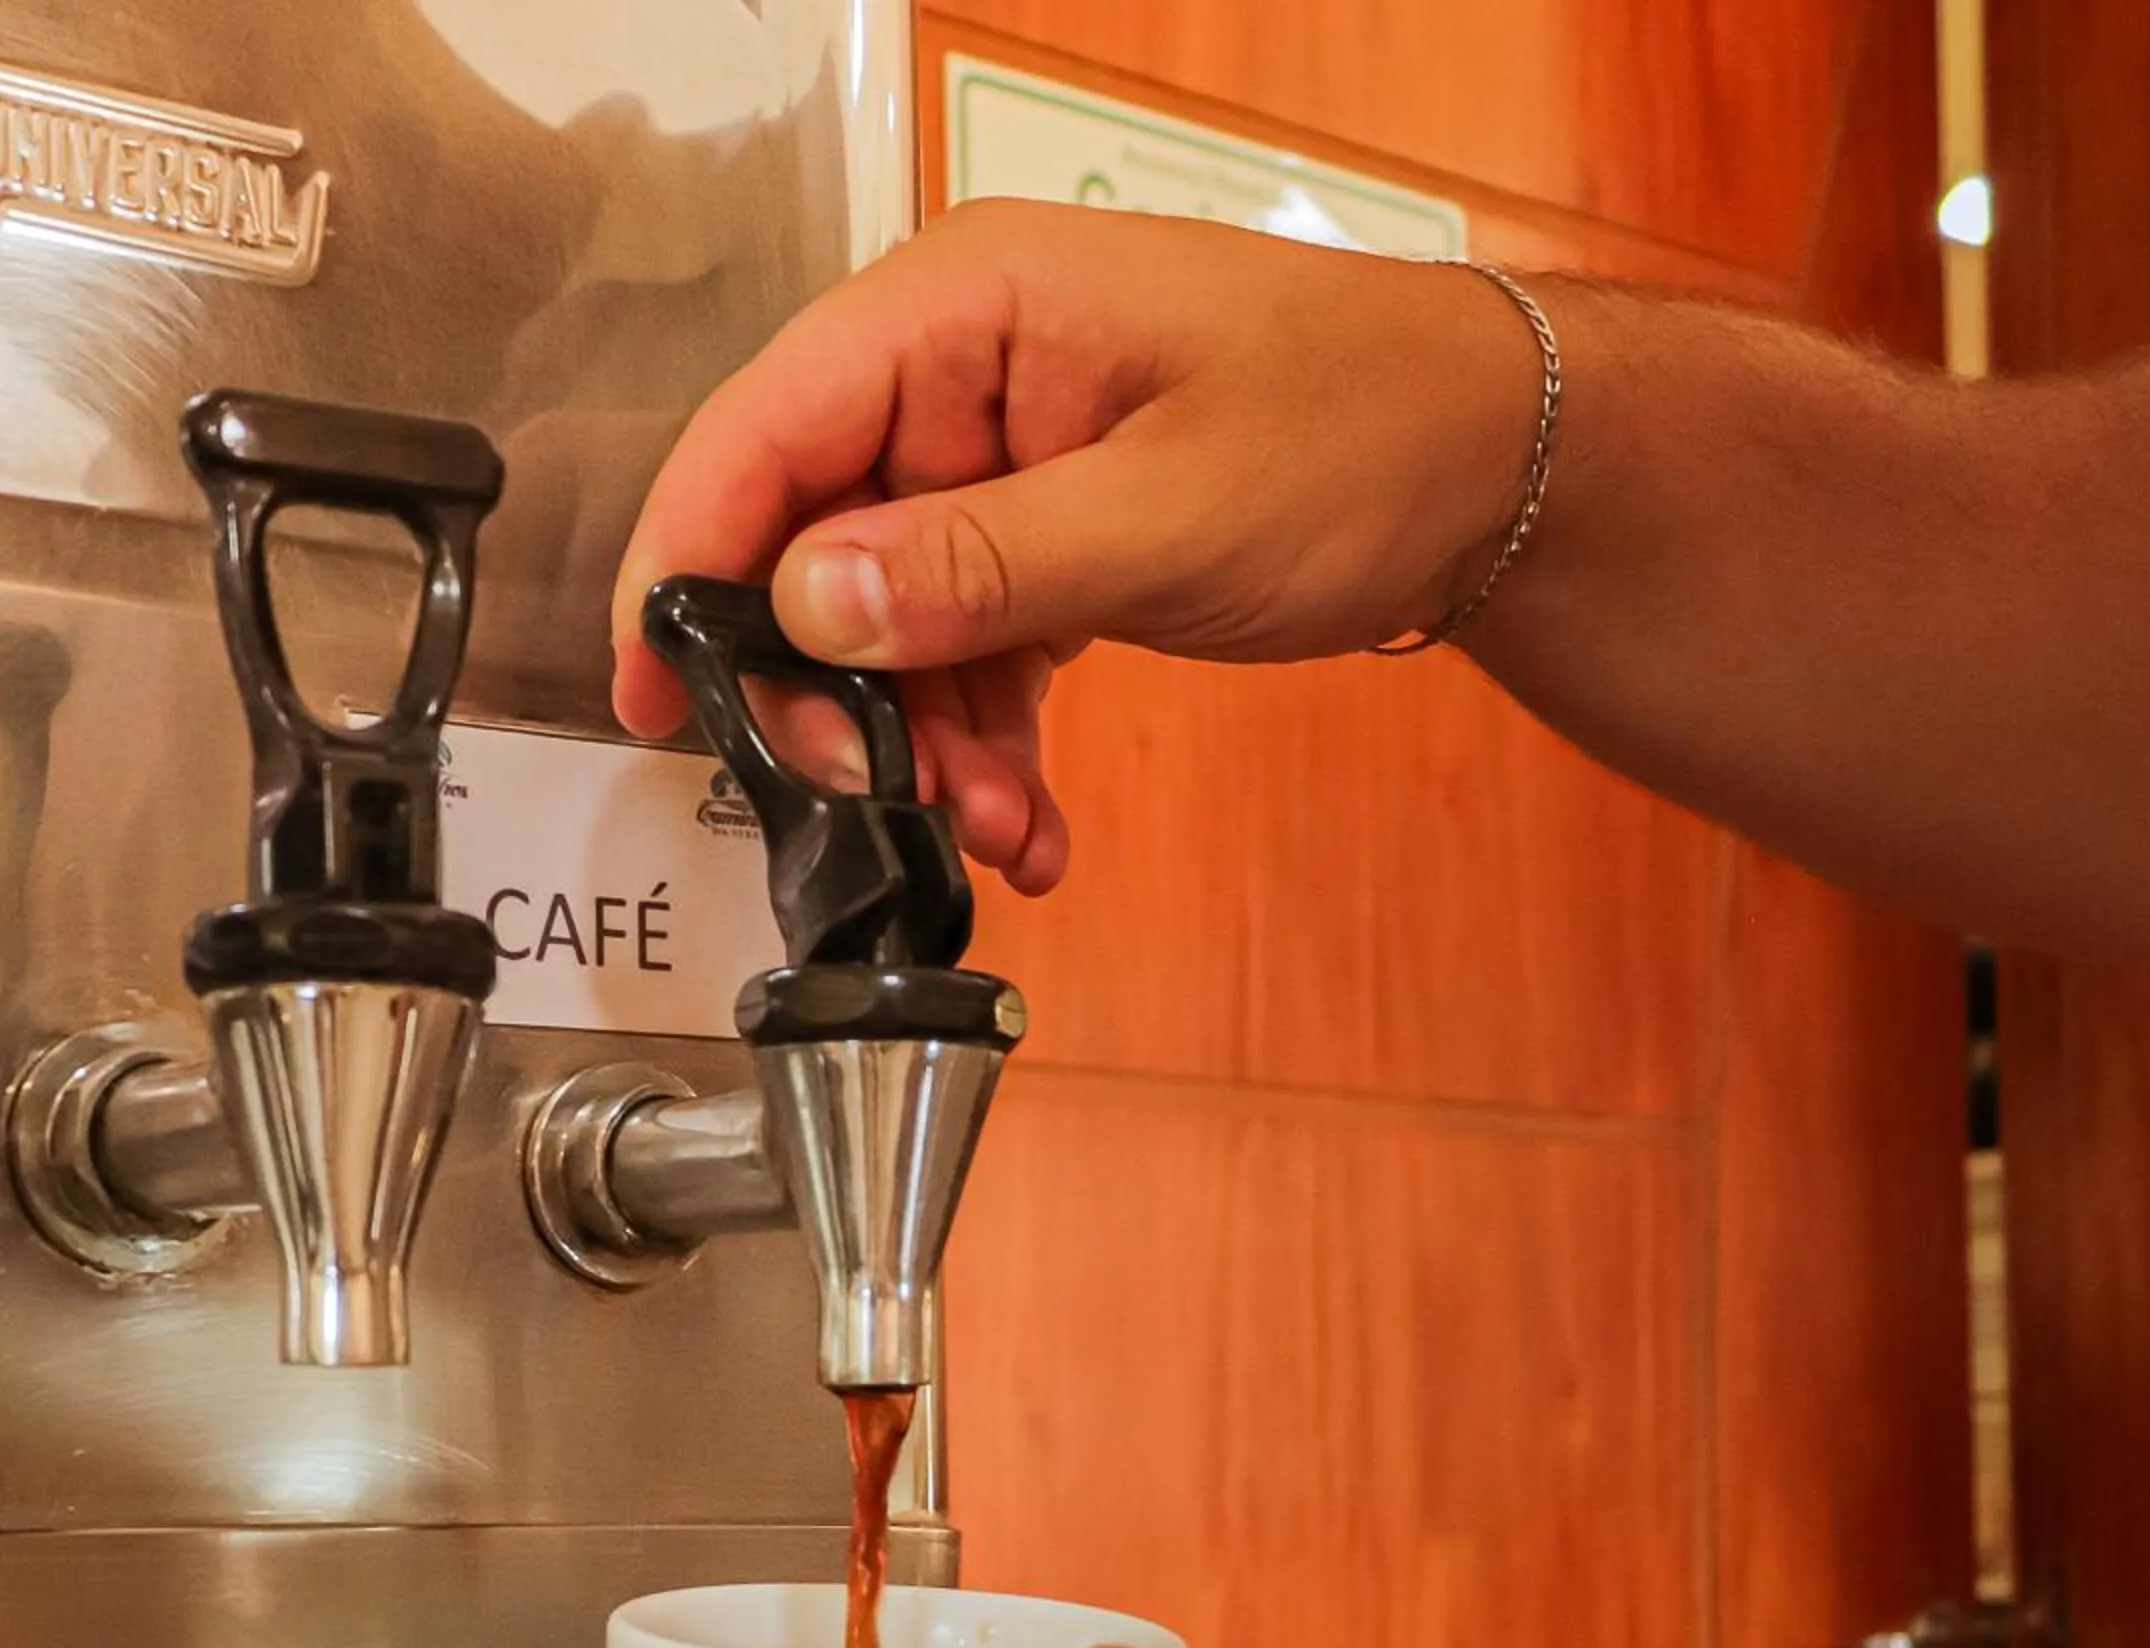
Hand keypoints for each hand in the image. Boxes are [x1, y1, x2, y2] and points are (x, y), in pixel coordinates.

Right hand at [612, 205, 1548, 892]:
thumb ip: (981, 564)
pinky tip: (1029, 830)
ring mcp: (994, 465)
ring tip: (997, 835)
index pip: (765, 429)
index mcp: (964, 310)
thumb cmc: (1360, 431)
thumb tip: (806, 609)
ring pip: (886, 629)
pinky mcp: (1037, 544)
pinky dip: (984, 751)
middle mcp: (956, 377)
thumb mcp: (1166, 510)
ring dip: (924, 753)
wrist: (1493, 465)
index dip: (687, 561)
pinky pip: (964, 658)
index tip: (656, 693)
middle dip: (834, 699)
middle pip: (808, 547)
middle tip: (871, 804)